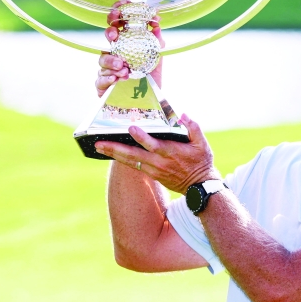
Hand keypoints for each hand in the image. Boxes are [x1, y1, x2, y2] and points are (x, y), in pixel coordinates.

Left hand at [93, 114, 219, 193]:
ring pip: (130, 161)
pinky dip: (121, 159)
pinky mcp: (151, 174)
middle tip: (98, 143)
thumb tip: (183, 115)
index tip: (131, 128)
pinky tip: (111, 153)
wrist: (199, 186)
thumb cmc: (201, 162)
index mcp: (171, 152)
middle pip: (133, 154)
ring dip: (113, 154)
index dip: (142, 137)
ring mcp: (153, 169)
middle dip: (115, 148)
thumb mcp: (202, 144)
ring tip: (98, 147)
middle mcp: (159, 162)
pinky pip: (133, 165)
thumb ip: (193, 128)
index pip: (153, 145)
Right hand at [95, 2, 164, 96]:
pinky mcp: (102, 84)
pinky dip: (108, 78)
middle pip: (107, 36)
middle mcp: (114, 53)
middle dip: (110, 32)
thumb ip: (157, 42)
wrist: (146, 102)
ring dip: (111, 60)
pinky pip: (100, 79)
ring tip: (124, 68)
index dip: (116, 14)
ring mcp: (107, 68)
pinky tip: (116, 79)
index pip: (119, 24)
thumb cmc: (149, 79)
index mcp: (126, 43)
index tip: (119, 10)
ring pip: (102, 58)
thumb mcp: (156, 59)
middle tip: (115, 35)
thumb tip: (156, 25)